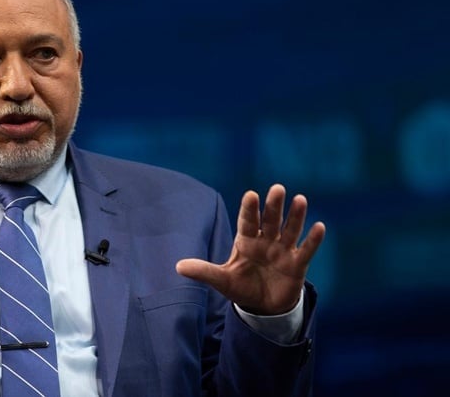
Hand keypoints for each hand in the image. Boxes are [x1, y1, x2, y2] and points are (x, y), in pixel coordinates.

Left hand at [176, 184, 325, 314]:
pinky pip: (306, 250)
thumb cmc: (241, 287)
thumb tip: (177, 267)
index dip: (249, 209)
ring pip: (290, 230)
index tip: (251, 195)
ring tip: (300, 199)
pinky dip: (313, 240)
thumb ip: (203, 272)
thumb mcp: (221, 280)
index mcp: (246, 241)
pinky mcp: (297, 264)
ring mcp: (283, 251)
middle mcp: (265, 241)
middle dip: (273, 206)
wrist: (262, 307)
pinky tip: (319, 226)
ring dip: (296, 216)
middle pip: (270, 220)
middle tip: (277, 189)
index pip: (247, 221)